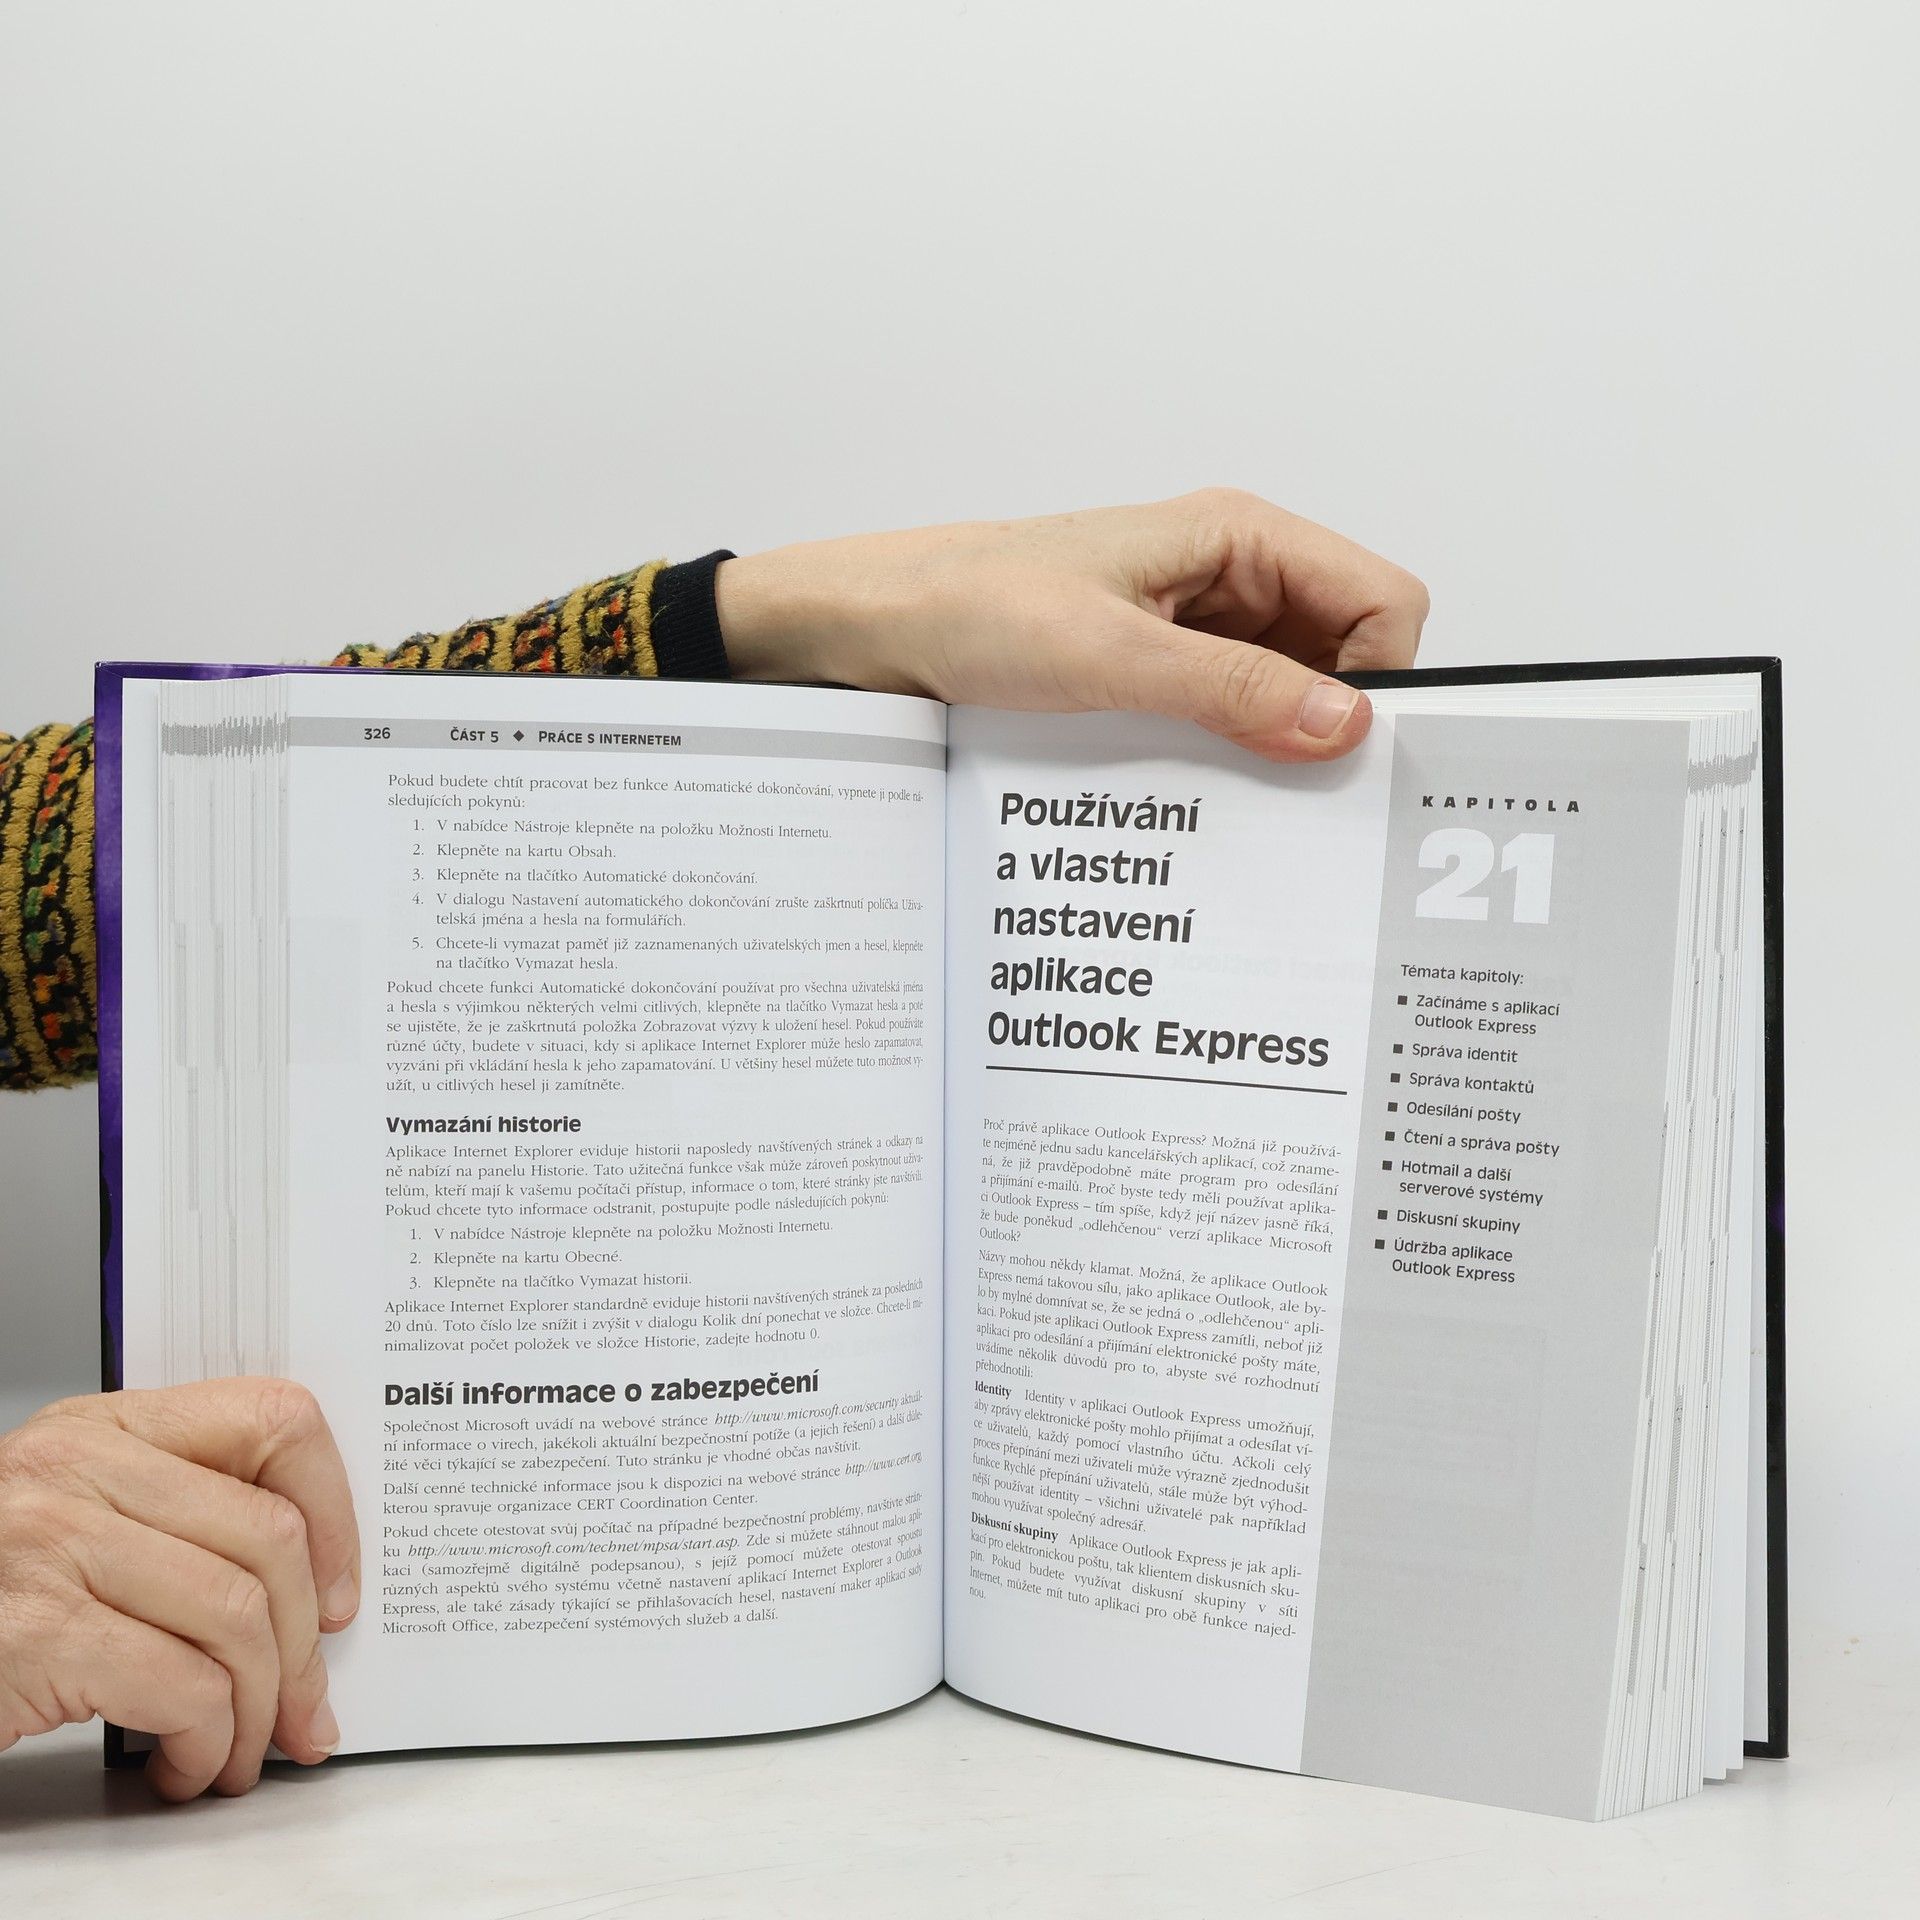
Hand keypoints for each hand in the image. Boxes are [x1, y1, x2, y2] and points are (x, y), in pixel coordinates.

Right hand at [0, 1378, 358, 1799]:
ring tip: (239, 1750)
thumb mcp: (77, 1519)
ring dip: (260, 1709)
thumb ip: (177, 1519)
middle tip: (304, 1708)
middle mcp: (77, 1468)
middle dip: (306, 1646)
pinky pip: (183, 1686)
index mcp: (105, 1426)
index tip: (341, 1590)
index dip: (335, 1510)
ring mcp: (50, 1545)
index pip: (273, 1419)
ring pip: (238, 1617)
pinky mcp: (33, 1634)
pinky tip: (185, 1765)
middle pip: (272, 1537)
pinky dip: (205, 1744)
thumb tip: (314, 1592)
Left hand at [715, 489, 1428, 759]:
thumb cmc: (969, 607)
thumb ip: (1230, 690)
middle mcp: (1229, 578)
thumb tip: (1345, 723)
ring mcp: (1194, 629)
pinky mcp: (1156, 673)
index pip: (1381, 599)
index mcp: (1237, 537)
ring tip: (1232, 794)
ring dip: (1273, 746)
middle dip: (1329, 722)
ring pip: (1286, 695)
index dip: (1382, 676)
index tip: (1343, 752)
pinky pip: (1227, 720)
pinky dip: (1227, 757)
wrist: (869, 631)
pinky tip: (1194, 791)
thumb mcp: (1107, 655)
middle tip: (1295, 793)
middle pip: (1344, 653)